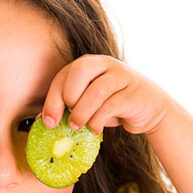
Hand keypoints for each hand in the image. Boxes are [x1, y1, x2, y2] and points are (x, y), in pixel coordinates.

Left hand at [41, 54, 169, 134]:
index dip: (52, 99)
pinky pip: (111, 105)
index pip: (63, 75)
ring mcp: (122, 76)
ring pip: (96, 90)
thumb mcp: (88, 103)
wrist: (150, 109)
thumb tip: (41, 120)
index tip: (48, 122)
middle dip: (69, 99)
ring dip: (83, 113)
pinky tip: (96, 128)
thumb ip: (68, 106)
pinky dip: (98, 120)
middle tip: (70, 120)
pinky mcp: (134, 93)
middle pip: (79, 70)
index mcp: (89, 64)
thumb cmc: (113, 105)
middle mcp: (105, 64)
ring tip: (80, 126)